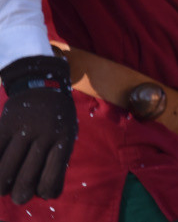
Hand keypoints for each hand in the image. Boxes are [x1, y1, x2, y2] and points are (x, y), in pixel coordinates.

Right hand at [0, 55, 77, 204]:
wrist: (43, 83)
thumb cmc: (57, 116)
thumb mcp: (68, 132)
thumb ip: (59, 160)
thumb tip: (48, 195)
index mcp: (64, 139)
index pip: (52, 176)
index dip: (44, 190)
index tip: (40, 193)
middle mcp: (45, 135)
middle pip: (26, 177)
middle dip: (20, 194)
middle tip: (17, 197)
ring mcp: (24, 129)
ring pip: (5, 168)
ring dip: (2, 184)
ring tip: (3, 188)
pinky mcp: (6, 123)